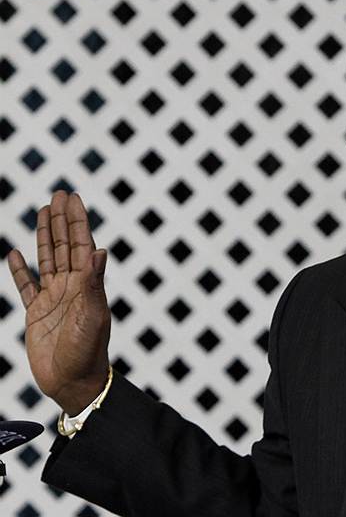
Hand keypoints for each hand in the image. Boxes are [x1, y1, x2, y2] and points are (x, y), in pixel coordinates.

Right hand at [6, 191, 110, 415]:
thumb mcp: (92, 315)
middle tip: (59, 194)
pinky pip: (26, 286)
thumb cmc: (87, 352)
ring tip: (43, 212)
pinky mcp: (37, 314)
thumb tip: (99, 250)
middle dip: (62, 220)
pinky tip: (14, 254)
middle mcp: (72, 287)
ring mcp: (54, 299)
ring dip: (45, 236)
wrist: (74, 383)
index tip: (73, 198)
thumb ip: (93, 283)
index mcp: (87, 285)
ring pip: (47, 259)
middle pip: (65, 245)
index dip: (77, 221)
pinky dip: (20, 270)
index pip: (81, 245)